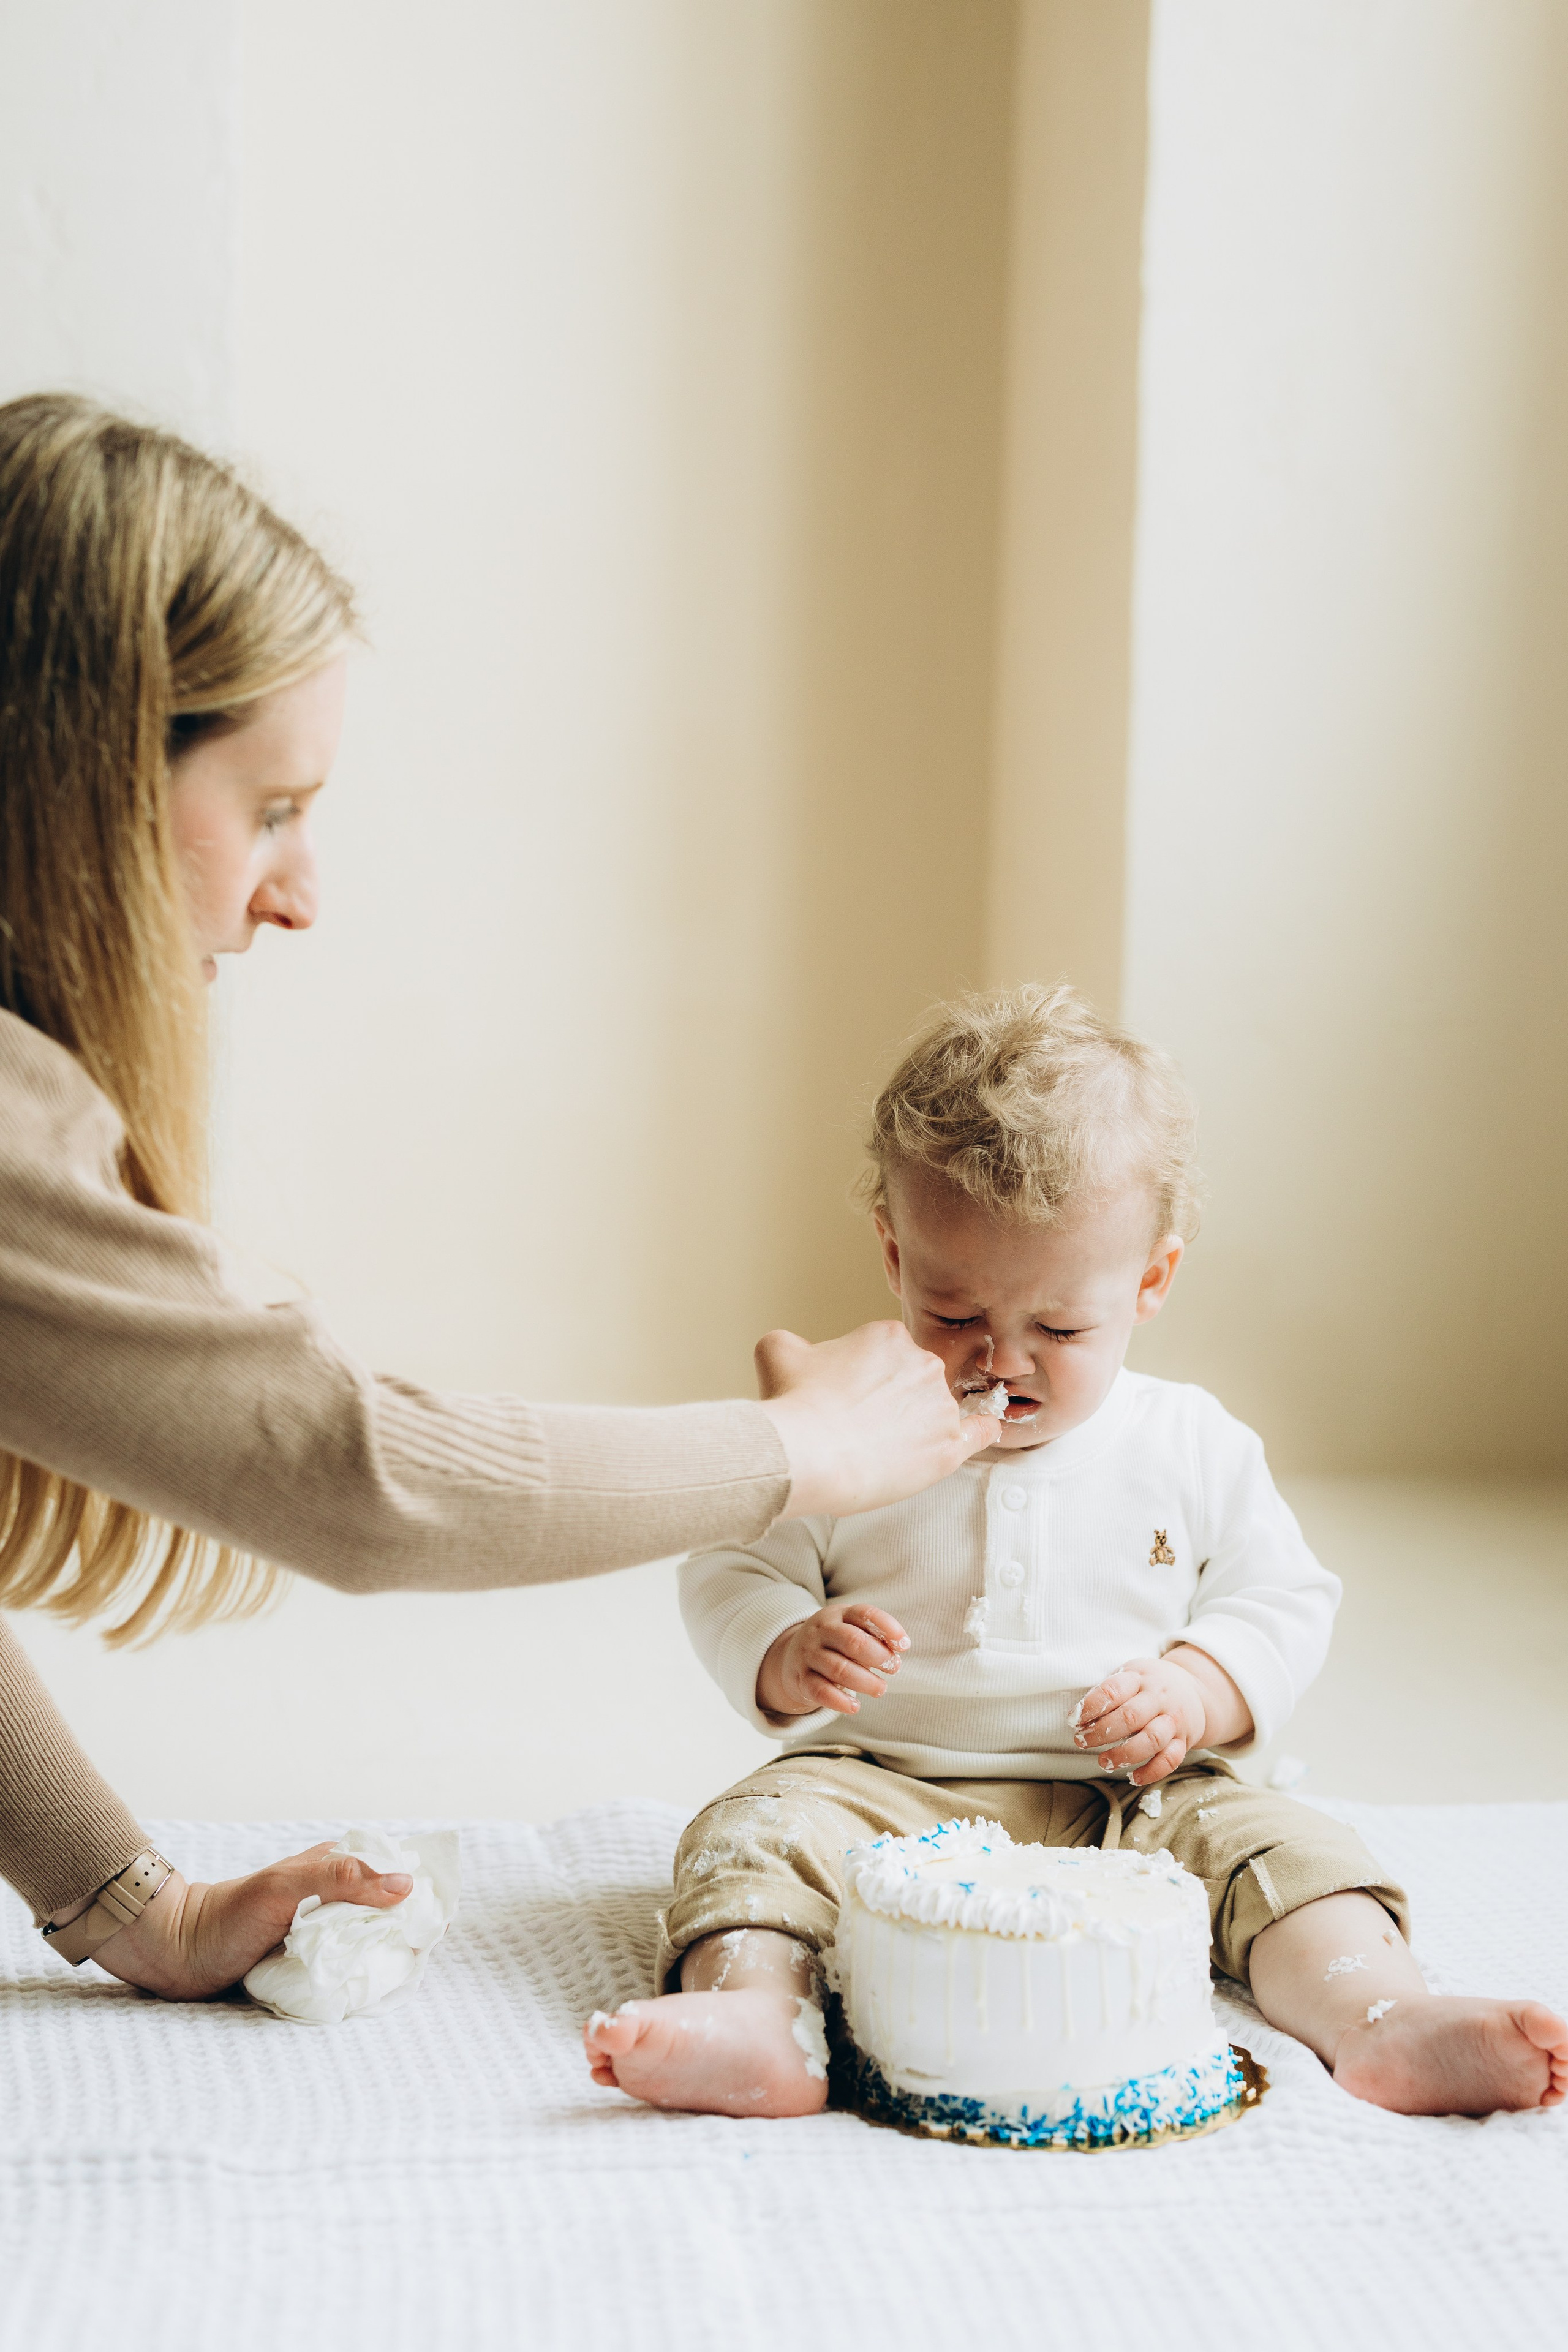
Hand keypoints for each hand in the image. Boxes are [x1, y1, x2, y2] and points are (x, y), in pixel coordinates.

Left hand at [72, 1845, 416, 2000]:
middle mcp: (330, 1900)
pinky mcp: (304, 1966)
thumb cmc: (227, 1915)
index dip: (418, 1895)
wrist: (175, 1954)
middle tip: (417, 1957)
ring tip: (394, 1978)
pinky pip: (342, 1974)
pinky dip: (356, 1981)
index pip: (391, 1874)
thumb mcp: (285, 1886)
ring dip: (381, 1962)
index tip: (438, 1921)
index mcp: (333, 1868)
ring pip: (367, 1947)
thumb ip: (341, 1879)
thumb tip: (405, 1885)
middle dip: (405, 1935)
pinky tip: (364, 1991)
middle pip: (385, 1915)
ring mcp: (318, 1934)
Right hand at [755, 1322, 996, 1519]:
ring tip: (882, 1448)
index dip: (867, 1378)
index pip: (889, 1354)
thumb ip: (793, 1343)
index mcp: (888, 1337)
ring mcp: (940, 1406)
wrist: (808, 1454)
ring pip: (937, 1409)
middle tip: (861, 1425)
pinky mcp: (949, 1446)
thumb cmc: (794, 1405)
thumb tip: (798, 1351)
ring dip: (919, 1424)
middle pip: (917, 1380)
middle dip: (894, 1400)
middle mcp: (923, 1364)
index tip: (850, 1397)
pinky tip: (980, 1432)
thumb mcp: (777, 1353)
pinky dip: (981, 1430)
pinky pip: (980, 1431)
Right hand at [757, 1602, 909, 1719]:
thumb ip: (874, 1638)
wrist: (792, 1656)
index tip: (904, 1645)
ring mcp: (809, 1654)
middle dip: (879, 1656)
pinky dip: (840, 1701)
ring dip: (865, 1682)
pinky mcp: (801, 1679)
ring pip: (839, 1668)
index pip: (864, 1614)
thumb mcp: (852, 1630)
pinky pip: (820, 1691)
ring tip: (880, 1689)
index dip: (888, 1628)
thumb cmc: (835, 1644)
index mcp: (839, 1614)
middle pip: (853, 1641)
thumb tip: (897, 1651)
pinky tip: (855, 1707)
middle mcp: (821, 1631)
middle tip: (893, 1668)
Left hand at [1073, 1645, 1250, 1785]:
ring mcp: (1173, 1720)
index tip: (1074, 1719)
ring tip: (1104, 1761)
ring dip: (1124, 1754)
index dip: (1091, 1706)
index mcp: (1140, 1677)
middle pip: (1130, 1717)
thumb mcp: (1131, 1674)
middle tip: (1081, 1741)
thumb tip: (1079, 1716)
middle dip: (1101, 1732)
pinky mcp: (1183, 1741)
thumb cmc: (1150, 1684)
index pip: (1113, 1690)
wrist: (1194, 1688)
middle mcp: (1159, 1698)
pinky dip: (1151, 1772)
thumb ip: (1109, 1691)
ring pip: (1151, 1740)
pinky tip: (1133, 1777)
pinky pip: (1170, 1760)